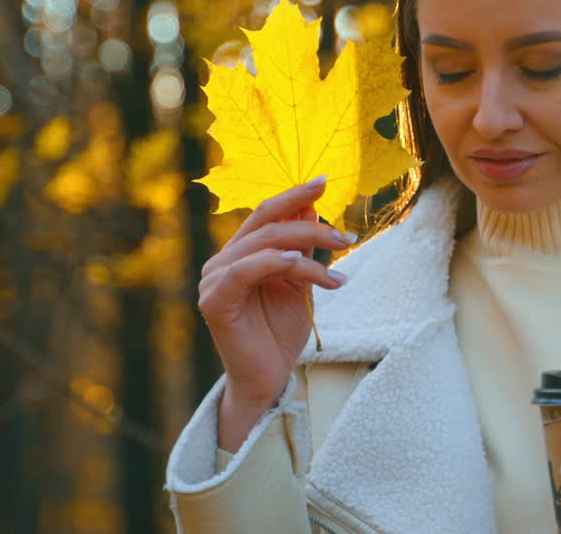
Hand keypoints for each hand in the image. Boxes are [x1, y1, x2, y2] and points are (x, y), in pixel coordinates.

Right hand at [198, 175, 356, 448]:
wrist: (270, 379)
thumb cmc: (282, 334)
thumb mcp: (300, 283)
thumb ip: (303, 247)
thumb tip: (312, 206)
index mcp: (239, 253)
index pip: (265, 212)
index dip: (295, 194)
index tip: (326, 180)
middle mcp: (222, 261)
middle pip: (266, 221)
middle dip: (310, 221)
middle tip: (347, 235)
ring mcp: (213, 280)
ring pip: (264, 243)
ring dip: (307, 248)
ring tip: (340, 267)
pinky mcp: (213, 300)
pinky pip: (246, 269)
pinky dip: (276, 262)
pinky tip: (302, 265)